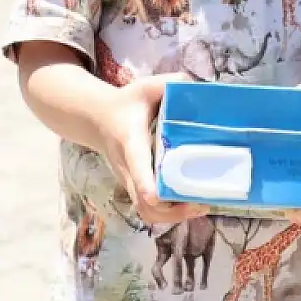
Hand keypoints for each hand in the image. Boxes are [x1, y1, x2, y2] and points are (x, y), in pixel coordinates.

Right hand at [93, 75, 207, 225]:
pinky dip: (170, 215)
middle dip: (171, 210)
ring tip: (201, 206)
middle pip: (144, 202)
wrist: (99, 120)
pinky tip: (192, 204)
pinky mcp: (136, 188)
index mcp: (131, 141)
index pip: (136, 164)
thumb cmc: (127, 103)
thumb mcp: (145, 87)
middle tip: (200, 202)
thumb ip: (169, 83)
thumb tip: (195, 86)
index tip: (156, 194)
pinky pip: (150, 211)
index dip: (145, 181)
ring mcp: (131, 181)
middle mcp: (128, 167)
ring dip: (173, 216)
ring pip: (147, 212)